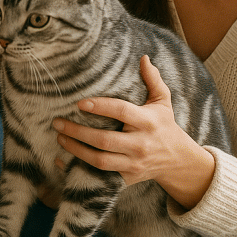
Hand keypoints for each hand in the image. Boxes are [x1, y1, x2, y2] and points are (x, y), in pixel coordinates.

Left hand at [53, 55, 215, 208]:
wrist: (178, 161)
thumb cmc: (165, 125)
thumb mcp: (163, 101)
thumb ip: (153, 79)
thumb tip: (143, 58)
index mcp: (148, 121)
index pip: (121, 111)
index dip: (100, 107)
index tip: (80, 103)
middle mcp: (140, 144)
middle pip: (104, 140)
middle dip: (78, 132)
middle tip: (57, 122)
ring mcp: (133, 164)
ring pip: (100, 161)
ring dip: (76, 150)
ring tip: (60, 137)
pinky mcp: (127, 178)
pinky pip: (100, 176)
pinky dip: (79, 170)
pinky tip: (62, 161)